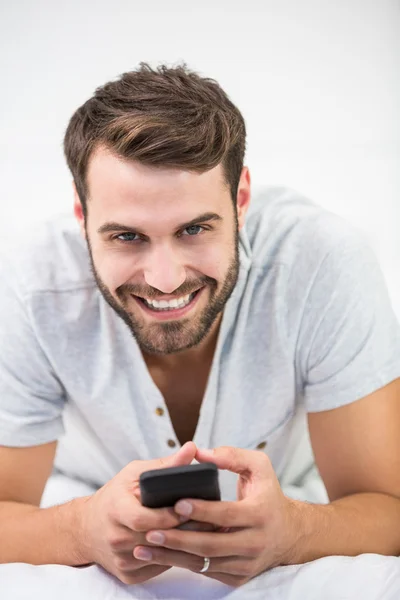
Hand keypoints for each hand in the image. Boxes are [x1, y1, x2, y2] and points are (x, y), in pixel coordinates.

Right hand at [78, 441, 196, 584]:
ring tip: (205, 531)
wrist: (86, 528)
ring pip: (161, 556)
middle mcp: (116, 538)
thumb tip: (192, 449)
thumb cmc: (114, 496)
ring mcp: (122, 560)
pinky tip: (188, 545)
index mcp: (116, 510)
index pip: (144, 519)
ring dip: (184, 545)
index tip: (191, 506)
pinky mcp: (128, 575)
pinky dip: (174, 557)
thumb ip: (165, 464)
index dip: (169, 514)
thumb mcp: (134, 474)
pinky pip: (158, 568)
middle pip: (157, 538)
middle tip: (209, 519)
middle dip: (184, 529)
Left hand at [134, 446, 298, 586]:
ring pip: (204, 562)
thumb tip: (201, 452)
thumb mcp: (260, 467)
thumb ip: (232, 456)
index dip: (201, 510)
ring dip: (172, 556)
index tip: (176, 503)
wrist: (289, 533)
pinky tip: (160, 556)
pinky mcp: (238, 577)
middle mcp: (254, 543)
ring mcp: (246, 564)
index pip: (226, 514)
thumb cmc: (268, 494)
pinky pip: (206, 571)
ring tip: (144, 548)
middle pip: (210, 544)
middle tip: (149, 532)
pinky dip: (182, 564)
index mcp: (260, 513)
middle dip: (178, 539)